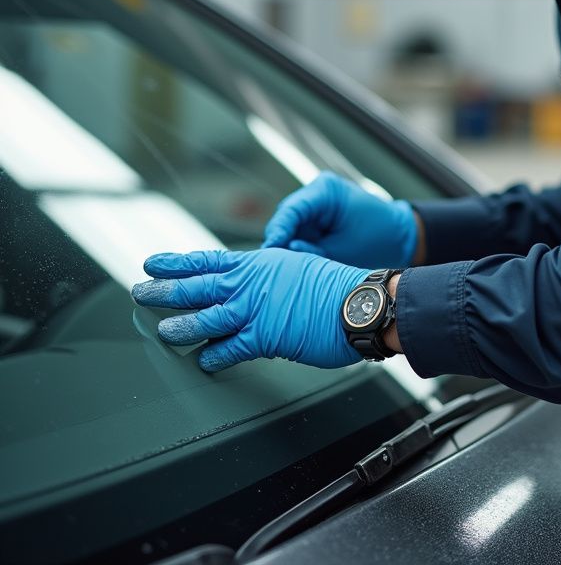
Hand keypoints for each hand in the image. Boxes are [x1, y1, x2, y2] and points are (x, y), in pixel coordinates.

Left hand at [131, 248, 367, 371]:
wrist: (359, 302)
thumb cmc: (337, 287)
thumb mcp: (298, 268)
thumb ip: (270, 277)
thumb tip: (253, 287)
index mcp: (260, 263)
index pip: (209, 259)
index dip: (178, 262)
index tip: (154, 262)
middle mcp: (252, 283)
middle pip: (198, 285)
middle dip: (165, 289)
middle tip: (141, 291)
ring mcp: (256, 309)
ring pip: (206, 317)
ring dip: (181, 325)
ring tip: (162, 330)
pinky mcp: (264, 336)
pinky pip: (230, 348)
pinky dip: (214, 356)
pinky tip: (203, 360)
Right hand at [261, 172, 417, 267]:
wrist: (399, 237)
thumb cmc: (378, 239)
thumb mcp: (343, 249)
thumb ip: (311, 250)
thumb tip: (284, 251)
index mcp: (326, 190)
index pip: (292, 210)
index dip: (278, 231)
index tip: (270, 251)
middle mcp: (317, 192)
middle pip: (287, 217)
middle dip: (280, 241)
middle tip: (273, 266)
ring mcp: (316, 204)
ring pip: (290, 226)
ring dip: (288, 245)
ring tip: (285, 267)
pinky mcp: (317, 217)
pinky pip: (299, 232)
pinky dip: (298, 246)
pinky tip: (296, 263)